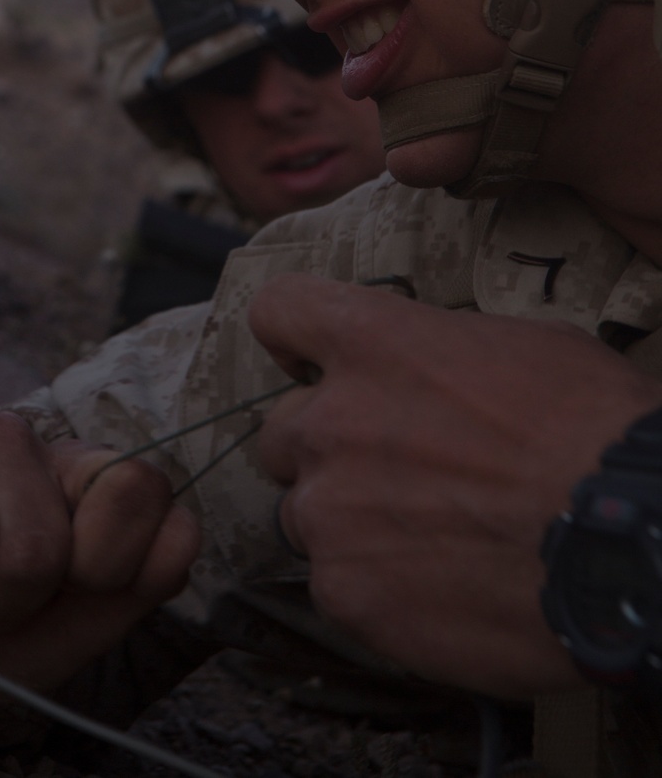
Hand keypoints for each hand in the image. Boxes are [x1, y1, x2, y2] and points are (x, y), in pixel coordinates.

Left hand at [250, 275, 661, 697]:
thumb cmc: (596, 432)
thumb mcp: (525, 346)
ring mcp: (330, 511)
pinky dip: (376, 590)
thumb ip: (443, 354)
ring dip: (348, 524)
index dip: (294, 340)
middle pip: (280, 432)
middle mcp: (330, 421)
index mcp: (371, 343)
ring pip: (305, 515)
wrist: (630, 539)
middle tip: (391, 475)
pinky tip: (437, 592)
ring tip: (425, 543)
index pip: (278, 312)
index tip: (311, 363)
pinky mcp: (347, 592)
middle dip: (325, 450)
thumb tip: (436, 372)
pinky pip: (336, 586)